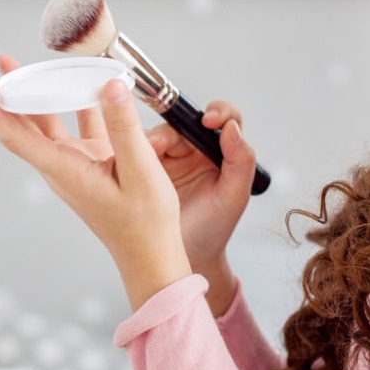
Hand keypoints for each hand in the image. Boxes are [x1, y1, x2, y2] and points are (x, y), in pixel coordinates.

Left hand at [0, 55, 191, 310]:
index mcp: (65, 170)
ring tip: (10, 66)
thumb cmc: (144, 222)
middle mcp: (62, 165)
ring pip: (43, 123)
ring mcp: (74, 163)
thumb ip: (124, 126)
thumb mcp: (140, 170)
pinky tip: (73, 81)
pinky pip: (73, 125)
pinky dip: (69, 101)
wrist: (150, 252)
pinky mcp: (91, 161)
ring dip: (28, 94)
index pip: (17, 138)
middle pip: (21, 127)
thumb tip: (110, 84)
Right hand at [145, 100, 256, 314]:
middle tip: (161, 144)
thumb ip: (241, 161)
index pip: (224, 119)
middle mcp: (194, 150)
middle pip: (183, 123)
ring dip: (150, 141)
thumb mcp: (234, 197)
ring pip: (158, 135)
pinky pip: (136, 151)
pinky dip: (131, 151)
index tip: (209, 120)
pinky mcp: (144, 168)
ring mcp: (168, 158)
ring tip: (145, 155)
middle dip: (172, 131)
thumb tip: (232, 128)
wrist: (187, 258)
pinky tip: (128, 160)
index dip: (217, 112)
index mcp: (220, 152)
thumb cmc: (214, 229)